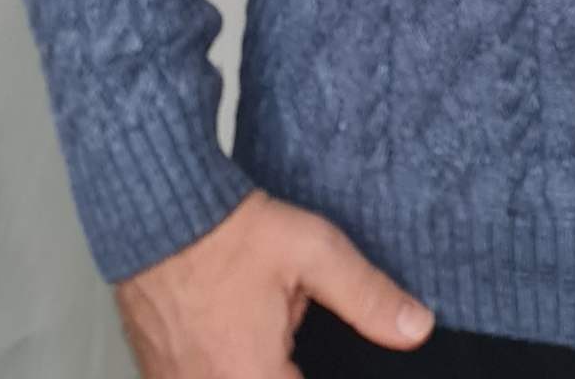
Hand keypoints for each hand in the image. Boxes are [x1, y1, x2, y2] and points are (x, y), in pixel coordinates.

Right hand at [113, 187, 434, 376]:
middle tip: (297, 334)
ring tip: (273, 335)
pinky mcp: (160, 375)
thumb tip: (417, 329)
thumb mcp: (313, 252)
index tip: (331, 354)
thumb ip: (366, 296)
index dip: (334, 373)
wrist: (158, 211)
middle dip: (291, 368)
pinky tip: (245, 338)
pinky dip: (233, 366)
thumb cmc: (231, 231)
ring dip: (264, 367)